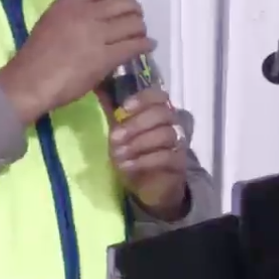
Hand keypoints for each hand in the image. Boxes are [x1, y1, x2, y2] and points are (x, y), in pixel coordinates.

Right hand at [0, 0, 153, 123]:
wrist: (31, 81)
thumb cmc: (36, 54)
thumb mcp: (52, 20)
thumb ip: (74, 11)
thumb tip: (96, 11)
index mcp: (70, 1)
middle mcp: (86, 13)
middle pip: (124, 2)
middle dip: (134, 10)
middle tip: (135, 18)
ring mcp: (97, 35)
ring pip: (133, 23)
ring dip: (141, 28)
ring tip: (140, 34)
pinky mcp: (106, 57)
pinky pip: (134, 45)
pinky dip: (145, 44)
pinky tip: (147, 46)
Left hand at [105, 87, 187, 219]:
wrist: (147, 186)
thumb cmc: (133, 154)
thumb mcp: (121, 135)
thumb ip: (116, 117)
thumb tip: (99, 92)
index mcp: (159, 111)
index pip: (159, 96)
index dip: (142, 100)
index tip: (122, 110)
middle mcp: (173, 124)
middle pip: (162, 114)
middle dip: (136, 124)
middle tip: (115, 138)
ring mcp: (178, 143)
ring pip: (165, 134)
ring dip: (138, 144)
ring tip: (118, 154)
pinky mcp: (179, 164)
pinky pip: (166, 157)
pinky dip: (144, 161)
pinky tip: (127, 165)